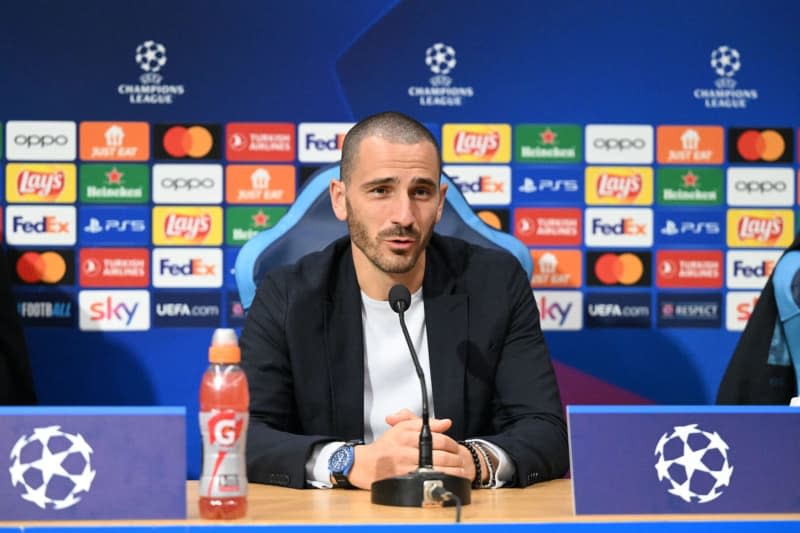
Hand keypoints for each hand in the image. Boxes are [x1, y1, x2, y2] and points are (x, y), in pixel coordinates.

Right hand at [347, 409, 471, 489]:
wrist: (365, 464)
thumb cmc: (385, 446)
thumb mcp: (402, 428)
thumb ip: (424, 423)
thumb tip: (446, 423)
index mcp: (406, 434)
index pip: (437, 438)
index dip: (451, 443)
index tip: (456, 447)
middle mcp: (405, 449)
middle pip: (439, 454)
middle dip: (455, 459)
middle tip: (460, 460)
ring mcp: (404, 465)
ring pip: (435, 468)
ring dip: (452, 471)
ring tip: (460, 471)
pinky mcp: (403, 479)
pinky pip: (426, 479)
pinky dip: (439, 479)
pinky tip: (447, 480)